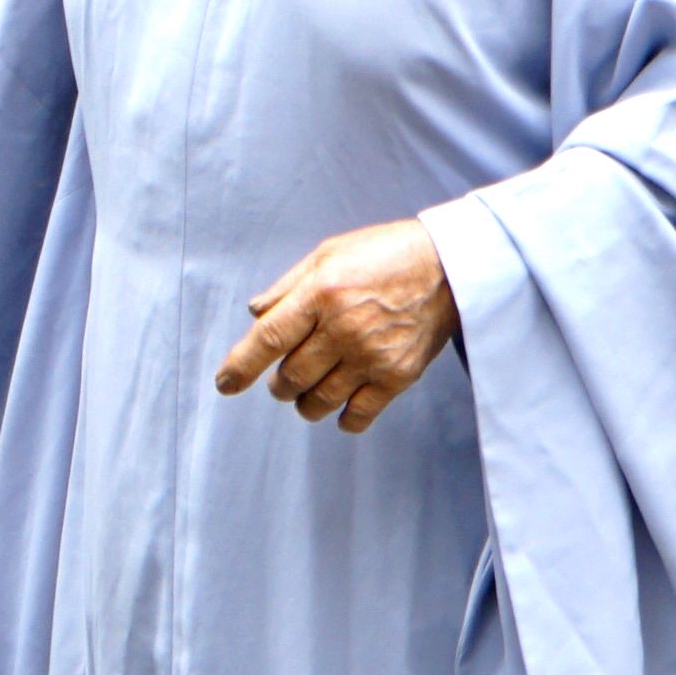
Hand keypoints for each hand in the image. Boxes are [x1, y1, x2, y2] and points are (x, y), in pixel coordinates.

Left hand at [217, 220, 453, 432]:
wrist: (450, 266)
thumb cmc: (385, 254)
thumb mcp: (328, 254)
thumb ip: (288, 286)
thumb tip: (255, 313)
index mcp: (320, 293)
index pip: (268, 339)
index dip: (240, 366)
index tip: (225, 384)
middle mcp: (343, 328)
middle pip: (291, 376)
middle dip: (279, 384)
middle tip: (284, 377)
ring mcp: (371, 355)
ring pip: (319, 401)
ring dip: (305, 403)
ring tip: (308, 392)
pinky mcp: (398, 375)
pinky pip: (359, 414)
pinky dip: (343, 420)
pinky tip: (339, 412)